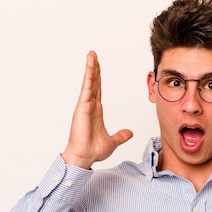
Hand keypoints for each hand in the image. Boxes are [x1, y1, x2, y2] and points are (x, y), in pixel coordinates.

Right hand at [61, 51, 132, 168]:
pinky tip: (90, 66)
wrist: (84, 157)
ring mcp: (85, 105)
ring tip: (91, 54)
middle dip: (94, 68)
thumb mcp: (112, 141)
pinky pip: (87, 88)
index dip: (98, 78)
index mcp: (96, 111)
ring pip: (89, 82)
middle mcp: (90, 106)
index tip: (98, 67)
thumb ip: (121, 136)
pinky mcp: (82, 107)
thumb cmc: (92, 150)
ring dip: (90, 68)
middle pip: (93, 82)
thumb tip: (130, 133)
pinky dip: (89, 76)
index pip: (98, 90)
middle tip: (94, 55)